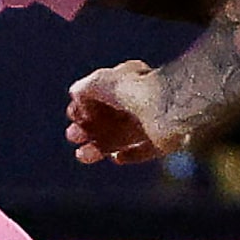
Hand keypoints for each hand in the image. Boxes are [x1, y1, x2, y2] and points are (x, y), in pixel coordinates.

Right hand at [66, 61, 180, 165]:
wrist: (166, 108)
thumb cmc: (134, 91)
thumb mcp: (100, 82)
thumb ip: (84, 88)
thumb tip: (76, 96)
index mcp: (129, 82)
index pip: (102, 96)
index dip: (84, 107)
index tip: (73, 116)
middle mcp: (140, 101)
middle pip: (110, 119)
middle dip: (88, 129)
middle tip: (73, 136)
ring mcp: (152, 122)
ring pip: (122, 137)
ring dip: (100, 146)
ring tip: (83, 155)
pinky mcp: (163, 141)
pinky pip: (143, 151)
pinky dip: (129, 156)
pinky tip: (116, 158)